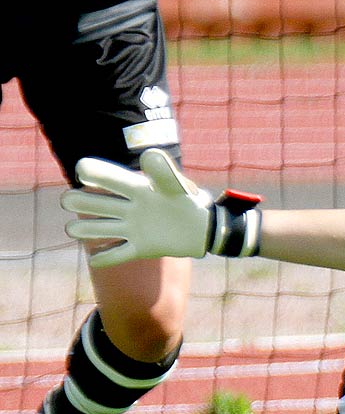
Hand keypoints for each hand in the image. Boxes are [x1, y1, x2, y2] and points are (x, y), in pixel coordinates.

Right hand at [63, 150, 211, 267]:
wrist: (205, 228)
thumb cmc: (192, 202)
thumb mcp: (179, 187)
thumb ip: (164, 173)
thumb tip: (150, 153)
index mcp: (138, 189)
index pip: (111, 178)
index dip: (95, 173)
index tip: (83, 170)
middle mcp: (130, 208)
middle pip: (97, 204)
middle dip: (79, 200)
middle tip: (68, 200)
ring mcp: (133, 229)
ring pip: (99, 229)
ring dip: (85, 229)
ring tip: (74, 229)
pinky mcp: (141, 248)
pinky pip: (117, 255)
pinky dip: (104, 258)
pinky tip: (95, 260)